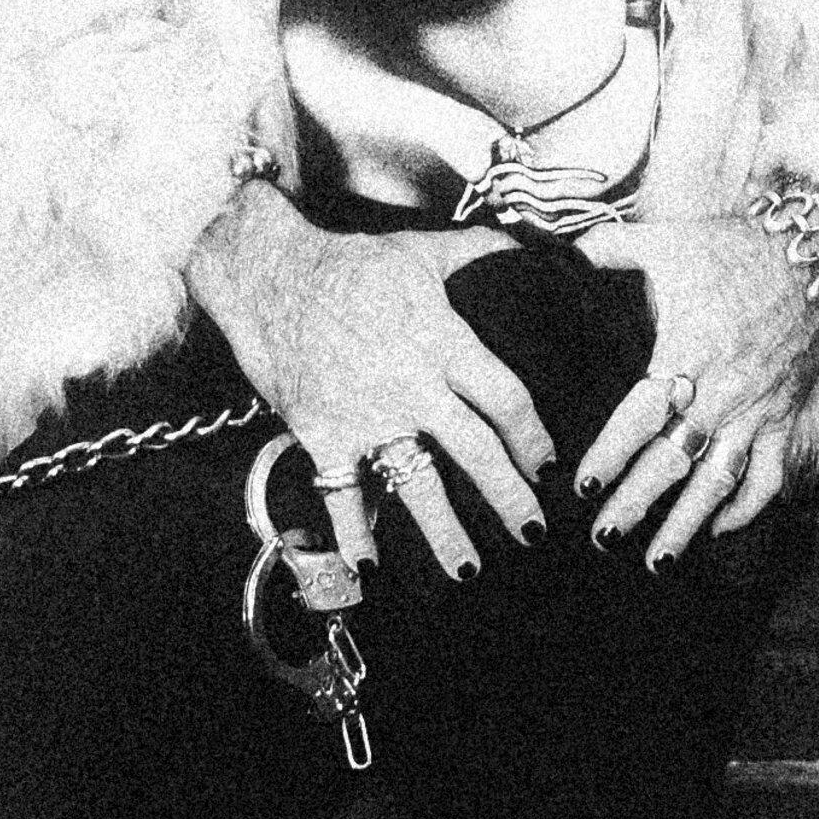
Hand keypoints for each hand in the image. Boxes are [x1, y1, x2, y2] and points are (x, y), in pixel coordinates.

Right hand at [185, 184, 549, 578]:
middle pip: (475, 452)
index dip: (533, 437)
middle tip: (535, 533)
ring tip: (471, 571)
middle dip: (510, 497)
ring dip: (446, 532)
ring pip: (417, 482)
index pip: (506, 399)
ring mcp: (366, 415)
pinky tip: (371, 572)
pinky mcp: (322, 433)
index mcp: (443, 342)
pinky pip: (342, 493)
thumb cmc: (352, 263)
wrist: (270, 274)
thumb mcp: (424, 251)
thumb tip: (533, 246)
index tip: (548, 466)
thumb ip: (483, 251)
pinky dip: (354, 535)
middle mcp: (412, 385)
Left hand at [572, 214, 817, 563]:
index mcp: (686, 353)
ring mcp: (756, 411)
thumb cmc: (733, 249)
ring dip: (686, 524)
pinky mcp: (785, 418)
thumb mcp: (666, 241)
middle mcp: (721, 393)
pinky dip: (745, 507)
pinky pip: (768, 476)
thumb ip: (608, 250)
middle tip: (601, 538)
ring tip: (656, 562)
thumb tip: (561, 254)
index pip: (640, 417)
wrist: (814, 255)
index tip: (582, 485)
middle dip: (635, 504)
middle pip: (671, 461)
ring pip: (719, 482)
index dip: (611, 453)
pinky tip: (718, 530)